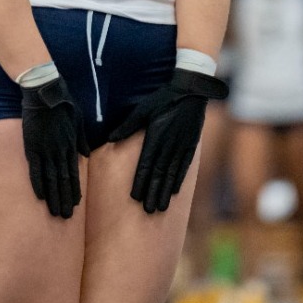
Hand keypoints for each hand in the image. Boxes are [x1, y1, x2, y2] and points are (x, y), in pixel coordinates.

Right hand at [20, 78, 82, 218]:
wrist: (45, 92)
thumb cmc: (63, 103)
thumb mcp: (79, 119)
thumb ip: (82, 139)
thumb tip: (87, 153)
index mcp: (71, 145)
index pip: (74, 173)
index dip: (74, 190)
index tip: (75, 205)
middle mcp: (60, 151)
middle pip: (63, 181)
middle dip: (64, 200)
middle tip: (65, 217)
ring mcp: (46, 150)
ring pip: (51, 179)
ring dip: (54, 197)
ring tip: (55, 212)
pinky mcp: (32, 146)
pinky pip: (36, 169)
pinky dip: (38, 184)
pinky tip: (40, 197)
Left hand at [107, 68, 227, 213]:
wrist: (191, 91)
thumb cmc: (163, 99)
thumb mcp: (143, 109)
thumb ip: (128, 126)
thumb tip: (110, 139)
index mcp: (155, 136)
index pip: (146, 164)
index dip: (141, 181)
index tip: (135, 197)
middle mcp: (169, 145)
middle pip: (159, 174)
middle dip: (153, 193)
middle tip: (148, 211)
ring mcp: (181, 146)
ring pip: (172, 174)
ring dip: (166, 192)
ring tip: (161, 208)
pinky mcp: (191, 146)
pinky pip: (184, 167)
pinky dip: (179, 181)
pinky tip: (175, 192)